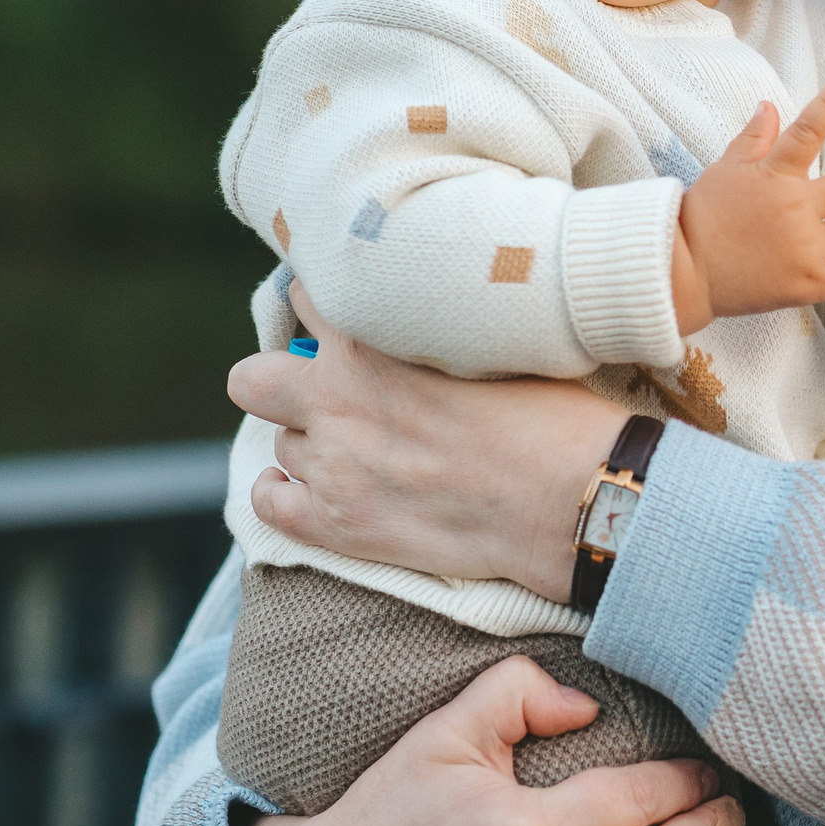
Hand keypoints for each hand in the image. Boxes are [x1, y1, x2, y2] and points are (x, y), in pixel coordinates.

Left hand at [232, 282, 628, 602]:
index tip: (348, 324)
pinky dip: (281, 495)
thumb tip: (416, 324)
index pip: (308, 300)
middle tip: (331, 392)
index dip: (328, 311)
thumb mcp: (487, 340)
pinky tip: (308, 489)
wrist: (571, 496)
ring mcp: (331, 466)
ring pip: (279, 443)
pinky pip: (269, 505)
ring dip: (311, 441)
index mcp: (369, 340)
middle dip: (282, 380)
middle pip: (253, 379)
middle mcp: (335, 399)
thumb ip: (427, 330)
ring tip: (362, 450)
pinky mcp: (337, 525)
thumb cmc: (549, 413)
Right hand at [677, 75, 824, 321]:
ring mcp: (802, 249)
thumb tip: (770, 106)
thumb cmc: (703, 218)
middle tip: (822, 212)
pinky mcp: (806, 285)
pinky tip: (818, 273)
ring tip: (802, 250)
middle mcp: (794, 208)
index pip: (807, 131)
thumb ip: (754, 139)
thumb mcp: (725, 171)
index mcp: (774, 175)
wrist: (684, 272)